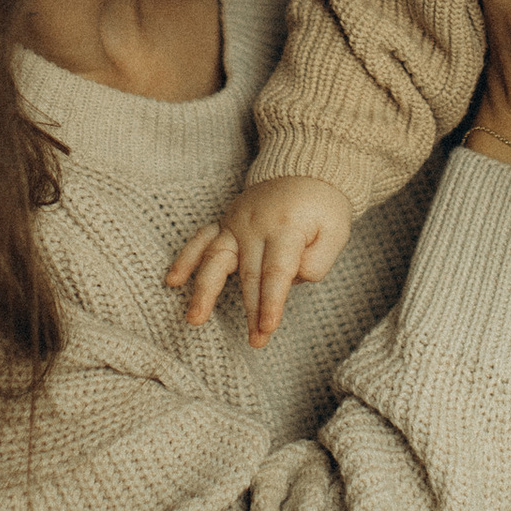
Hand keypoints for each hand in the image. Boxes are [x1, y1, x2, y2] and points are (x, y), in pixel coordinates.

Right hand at [167, 174, 355, 344]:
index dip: (271, 302)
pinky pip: (201, 240)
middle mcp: (255, 224)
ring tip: (195, 318)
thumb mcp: (336, 231)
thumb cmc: (323, 207)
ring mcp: (235, 222)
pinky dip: (186, 259)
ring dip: (205, 291)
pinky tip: (174, 280)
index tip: (268, 328)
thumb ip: (318, 261)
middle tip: (255, 341)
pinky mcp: (225, 222)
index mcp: (286, 226)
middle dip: (251, 311)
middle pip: (249, 274)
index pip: (276, 271)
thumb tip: (291, 280)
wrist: (304, 169)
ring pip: (216, 258)